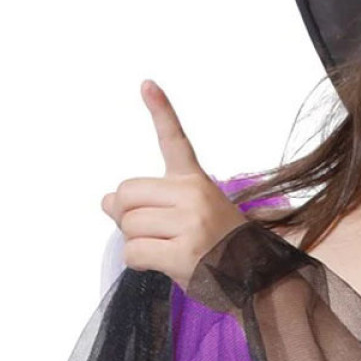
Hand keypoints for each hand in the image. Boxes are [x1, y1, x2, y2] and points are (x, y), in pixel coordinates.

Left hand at [101, 79, 248, 292]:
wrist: (253, 277)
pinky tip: (164, 264)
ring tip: (165, 248)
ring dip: (135, 242)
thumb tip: (106, 201)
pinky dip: (139, 262)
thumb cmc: (216, 244)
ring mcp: (191, 223)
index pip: (174, 140)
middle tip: (151, 230)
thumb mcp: (189, 214)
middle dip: (127, 215)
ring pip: (128, 225)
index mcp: (196, 181)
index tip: (146, 83)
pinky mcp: (184, 252)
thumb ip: (150, 202)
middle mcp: (195, 195)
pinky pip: (134, 252)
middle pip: (127, 193)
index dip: (160, 110)